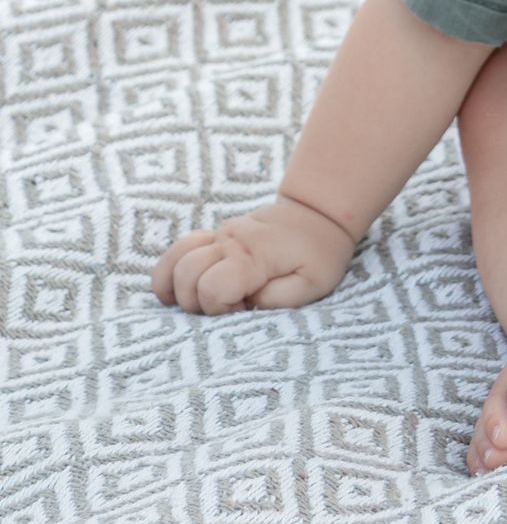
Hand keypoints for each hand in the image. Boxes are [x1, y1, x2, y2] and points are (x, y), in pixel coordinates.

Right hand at [150, 194, 356, 314]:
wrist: (318, 214)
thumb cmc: (319, 255)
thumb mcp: (312, 285)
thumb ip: (275, 300)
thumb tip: (244, 305)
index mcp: (255, 255)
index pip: (212, 288)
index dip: (221, 308)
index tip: (244, 308)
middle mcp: (230, 240)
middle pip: (186, 274)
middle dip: (197, 302)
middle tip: (230, 304)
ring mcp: (218, 235)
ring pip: (173, 261)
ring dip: (179, 289)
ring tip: (206, 299)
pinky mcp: (213, 236)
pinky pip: (176, 251)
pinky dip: (169, 272)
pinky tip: (180, 290)